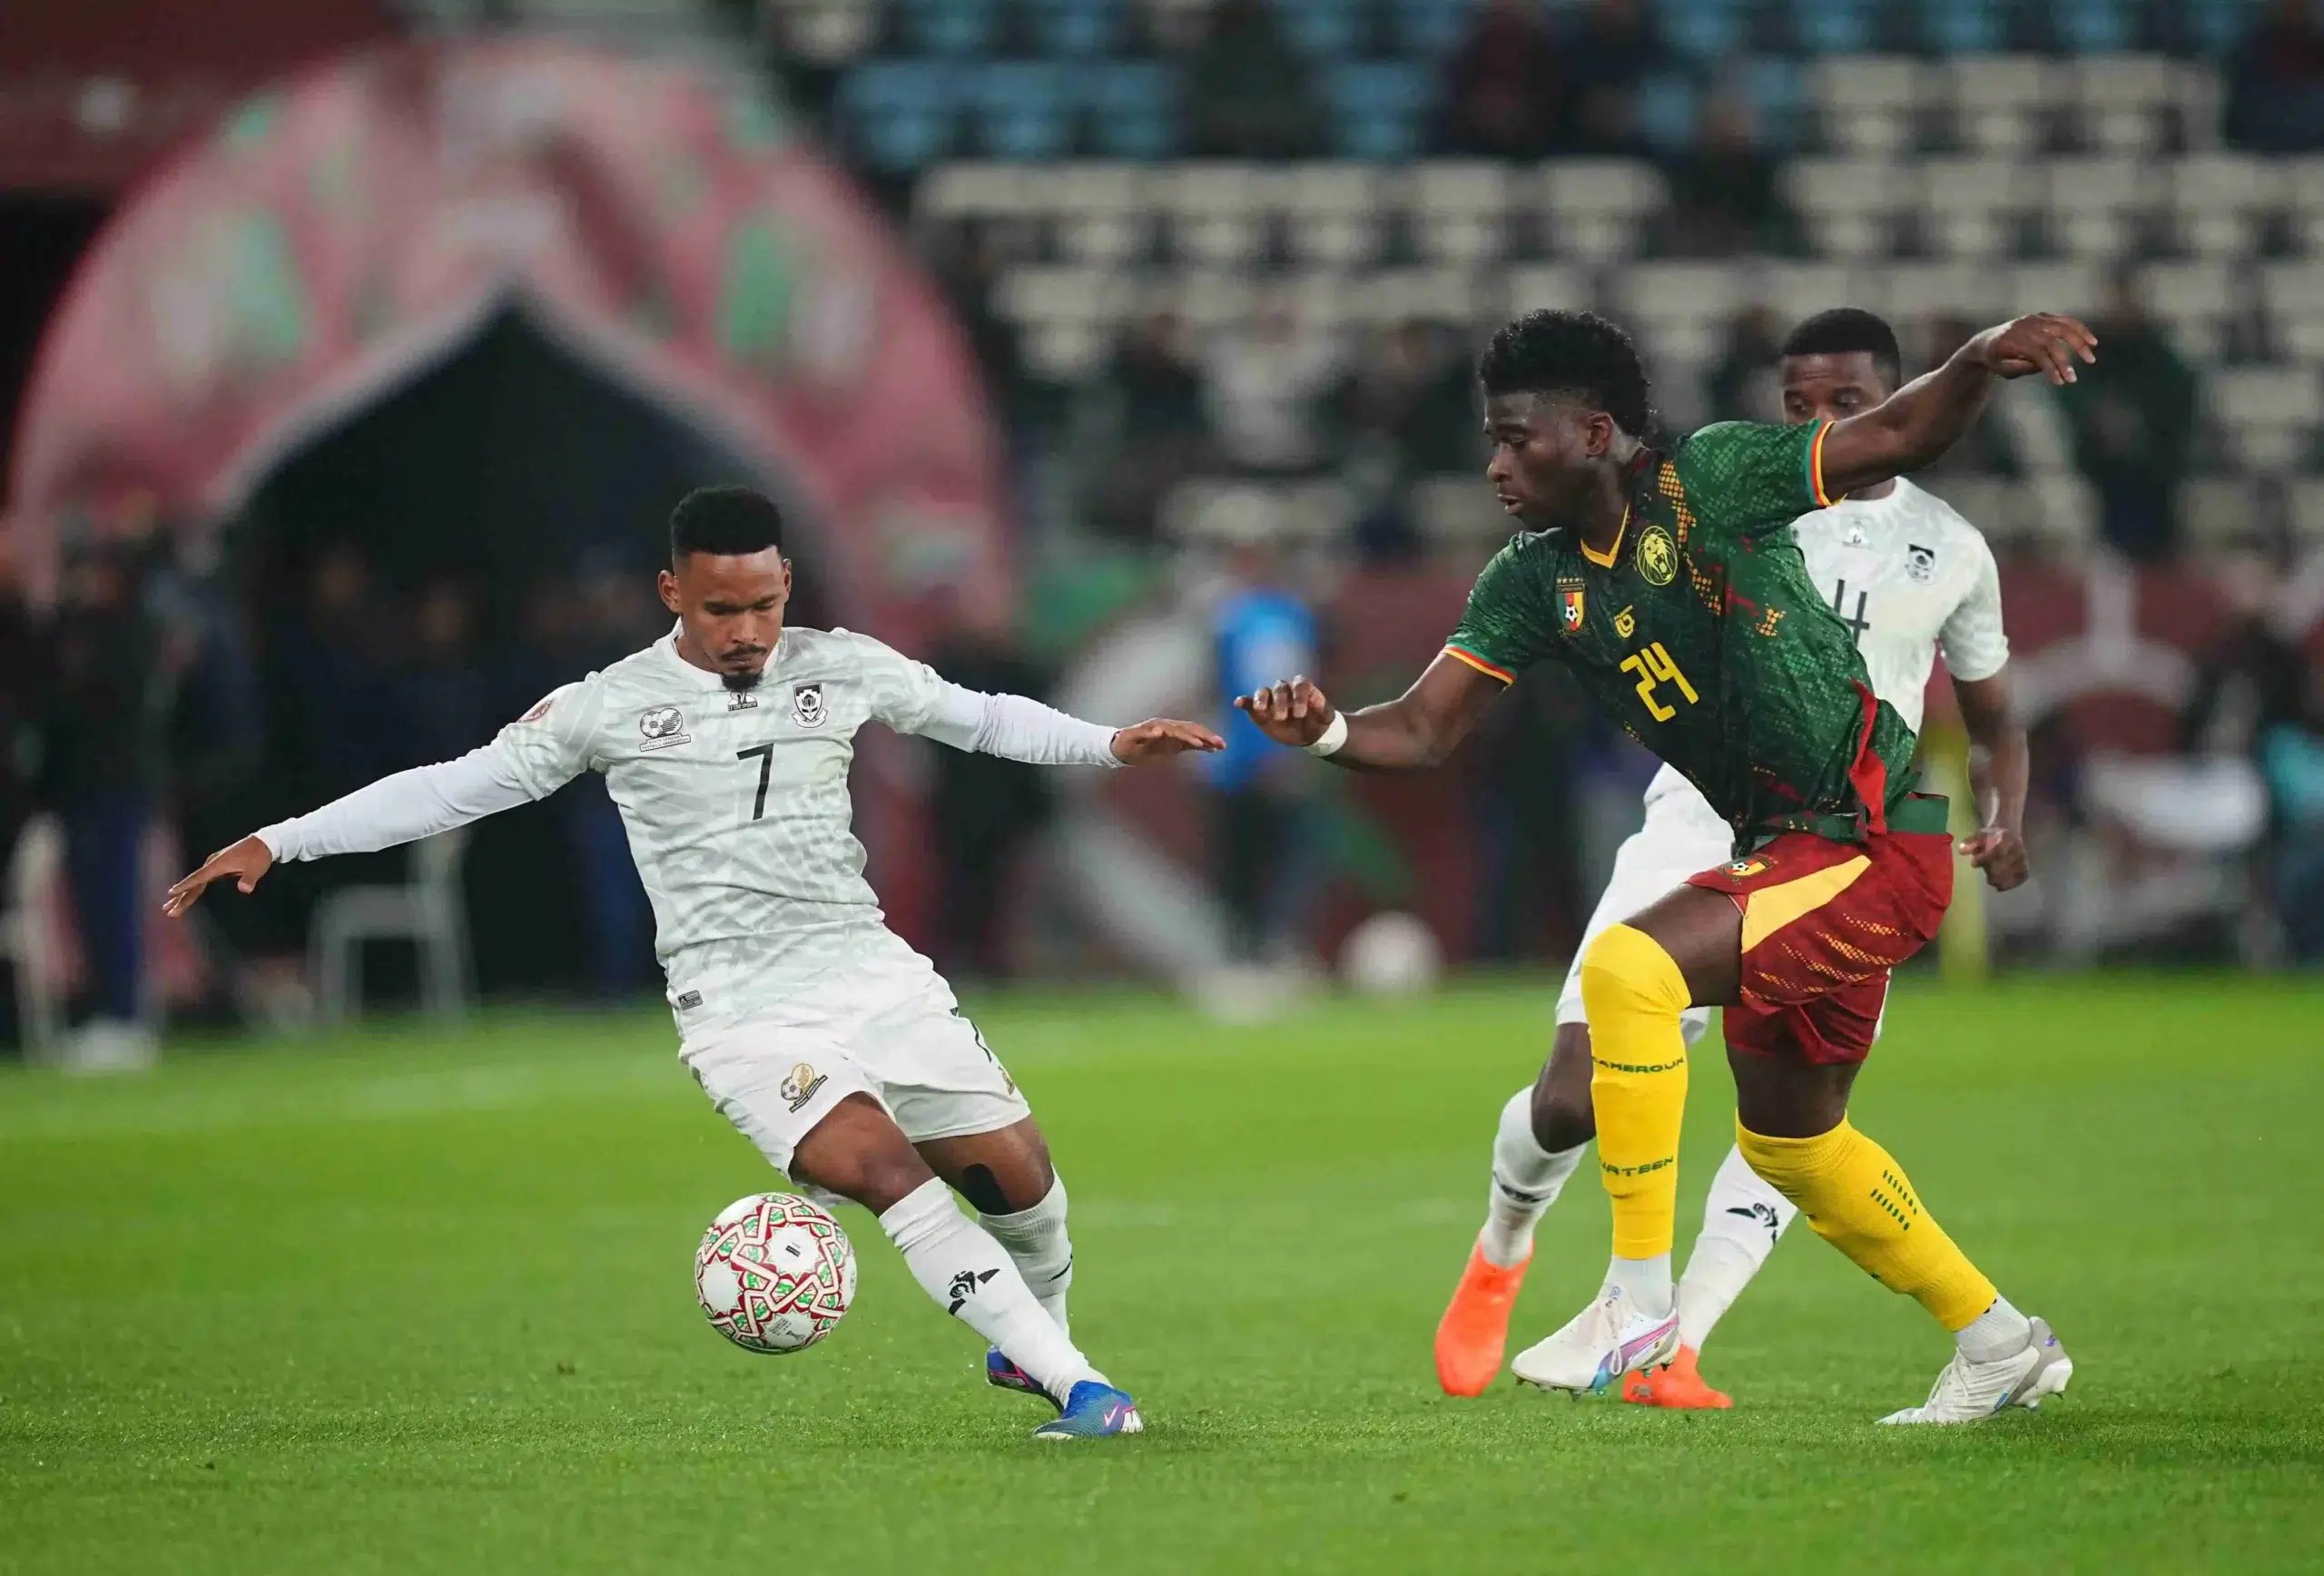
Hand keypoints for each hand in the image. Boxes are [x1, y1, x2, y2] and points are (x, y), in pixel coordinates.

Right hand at [162, 835, 274, 917]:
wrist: (264, 842)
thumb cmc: (259, 855)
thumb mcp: (256, 869)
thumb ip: (249, 879)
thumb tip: (245, 889)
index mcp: (218, 865)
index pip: (198, 878)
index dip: (185, 886)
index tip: (171, 893)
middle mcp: (212, 865)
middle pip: (193, 884)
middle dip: (180, 897)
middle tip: (167, 910)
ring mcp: (214, 866)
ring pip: (196, 883)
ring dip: (183, 895)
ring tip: (169, 907)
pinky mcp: (218, 868)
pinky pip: (202, 882)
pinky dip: (193, 890)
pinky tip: (186, 897)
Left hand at [1108, 718, 1225, 763]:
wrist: (1120, 746)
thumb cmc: (1125, 744)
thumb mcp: (1131, 740)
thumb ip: (1145, 735)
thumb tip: (1159, 730)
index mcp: (1159, 726)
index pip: (1178, 730)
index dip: (1189, 737)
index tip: (1199, 745)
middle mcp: (1168, 727)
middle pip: (1190, 729)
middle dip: (1206, 736)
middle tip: (1220, 743)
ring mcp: (1171, 733)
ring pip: (1193, 733)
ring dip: (1208, 739)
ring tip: (1222, 745)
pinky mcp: (1173, 742)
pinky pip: (1190, 742)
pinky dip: (1202, 744)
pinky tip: (1213, 749)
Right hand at [1233, 676, 1335, 747]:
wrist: (1307, 734)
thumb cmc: (1317, 722)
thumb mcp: (1326, 717)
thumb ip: (1324, 709)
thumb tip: (1318, 701)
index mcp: (1302, 688)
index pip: (1300, 685)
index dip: (1299, 698)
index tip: (1300, 714)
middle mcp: (1285, 690)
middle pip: (1280, 688)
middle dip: (1280, 702)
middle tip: (1282, 718)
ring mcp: (1271, 699)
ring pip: (1264, 692)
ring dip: (1260, 699)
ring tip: (1260, 709)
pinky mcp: (1260, 710)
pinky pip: (1250, 702)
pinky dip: (1244, 701)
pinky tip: (1238, 703)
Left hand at [1957, 825, 2027, 891]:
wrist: (2010, 835)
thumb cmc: (1991, 837)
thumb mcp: (1979, 835)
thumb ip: (1970, 842)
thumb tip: (1961, 850)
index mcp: (2006, 837)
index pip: (1996, 850)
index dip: (1984, 859)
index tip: (1972, 863)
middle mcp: (2017, 848)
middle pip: (2005, 864)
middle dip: (1992, 872)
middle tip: (1987, 877)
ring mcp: (2023, 859)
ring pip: (2012, 873)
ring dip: (2000, 880)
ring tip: (1991, 880)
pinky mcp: (2025, 868)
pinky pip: (2018, 879)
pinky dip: (2009, 884)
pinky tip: (2000, 886)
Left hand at [1968, 313, 2098, 384]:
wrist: (1987, 341)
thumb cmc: (1995, 359)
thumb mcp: (2001, 368)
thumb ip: (2020, 367)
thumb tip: (2043, 367)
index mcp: (2012, 340)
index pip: (2037, 353)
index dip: (2050, 368)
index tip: (2061, 382)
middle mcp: (2025, 326)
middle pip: (2052, 341)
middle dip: (2066, 360)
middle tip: (2075, 378)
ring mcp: (2035, 319)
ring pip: (2063, 327)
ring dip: (2080, 340)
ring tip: (2091, 355)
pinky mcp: (2043, 316)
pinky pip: (2064, 320)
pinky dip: (2079, 329)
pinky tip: (2091, 341)